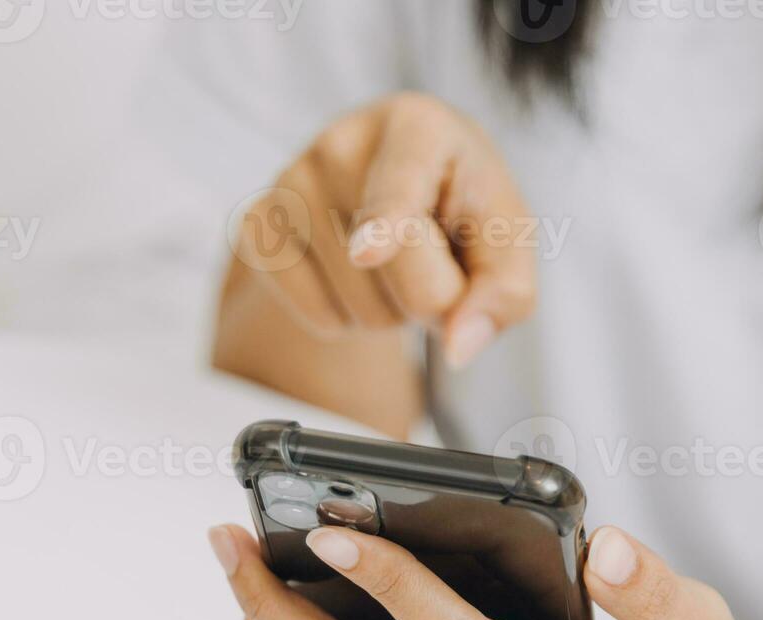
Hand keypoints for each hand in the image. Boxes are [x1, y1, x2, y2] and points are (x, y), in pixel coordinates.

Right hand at [233, 92, 536, 367]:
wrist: (394, 193)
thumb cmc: (458, 208)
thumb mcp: (505, 240)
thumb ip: (505, 291)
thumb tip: (459, 348)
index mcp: (417, 127)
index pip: (399, 185)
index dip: (386, 221)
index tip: (367, 252)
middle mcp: (342, 143)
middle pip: (390, 272)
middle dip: (427, 295)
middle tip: (430, 257)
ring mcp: (290, 183)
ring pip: (355, 308)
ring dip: (387, 312)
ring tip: (389, 264)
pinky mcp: (257, 227)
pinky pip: (313, 316)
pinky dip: (343, 320)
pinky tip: (349, 278)